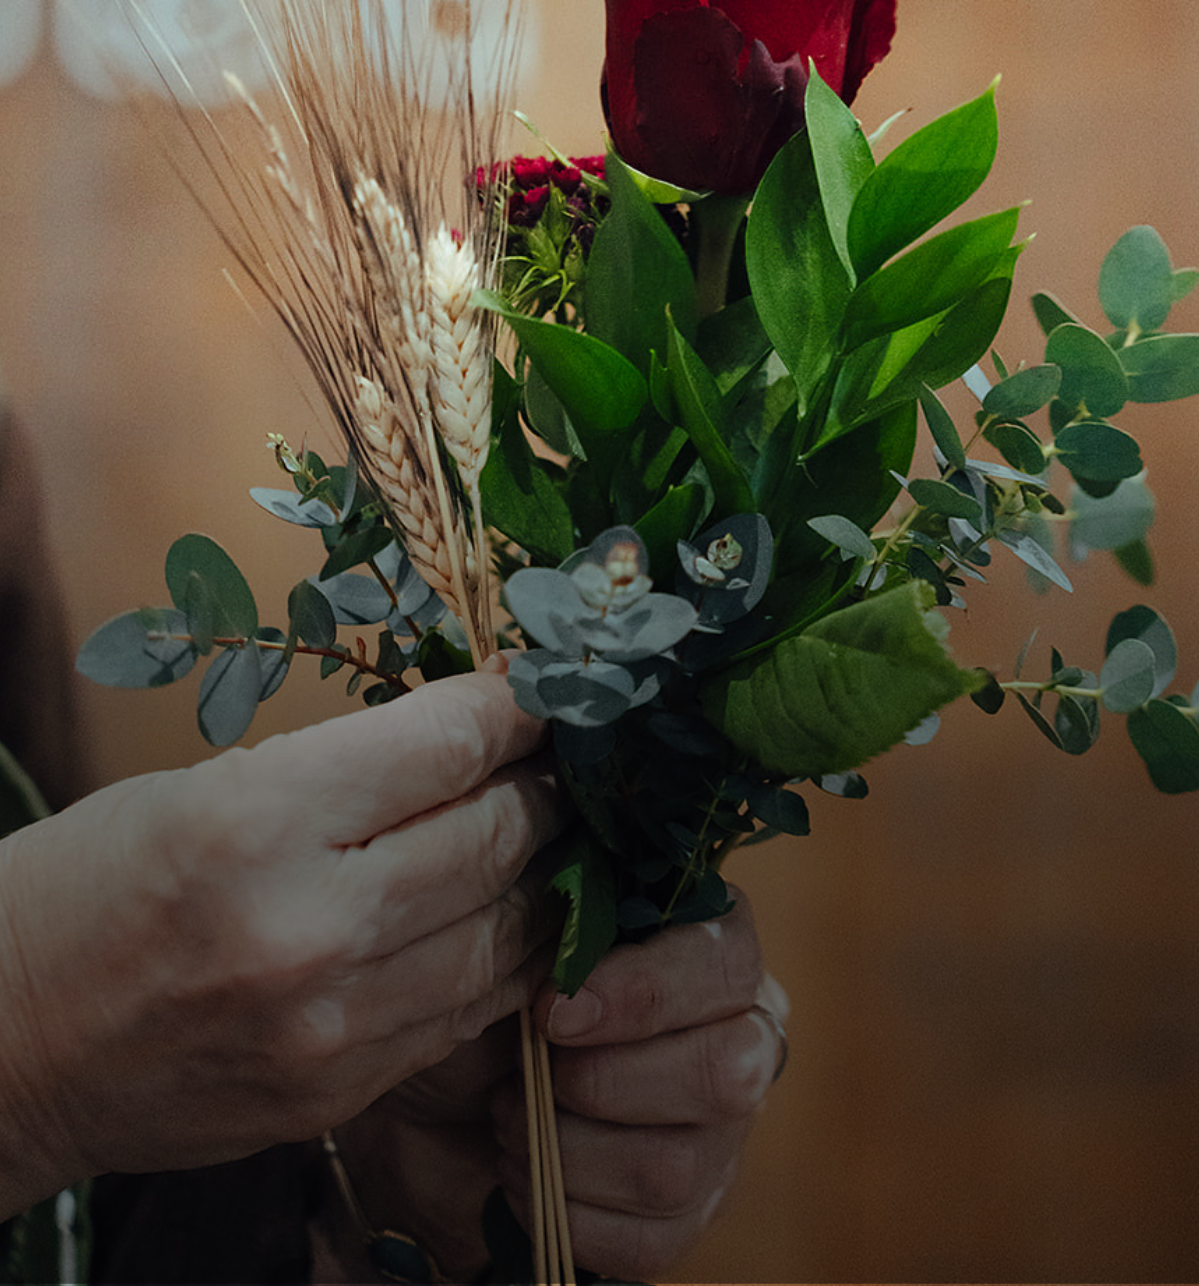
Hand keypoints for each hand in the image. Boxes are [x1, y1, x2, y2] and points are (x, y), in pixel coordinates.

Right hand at [0, 672, 565, 1217]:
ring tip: (556, 831)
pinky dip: (506, 958)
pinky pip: (466, 1011)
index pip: (444, 745)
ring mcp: (330, 1024)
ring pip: (504, 932)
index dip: (513, 708)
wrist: (4, 1047)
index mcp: (258, 821)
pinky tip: (511, 917)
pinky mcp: (340, 1092)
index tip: (541, 687)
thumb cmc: (91, 889)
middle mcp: (307, 927)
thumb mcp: (207, 788)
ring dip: (545, 873)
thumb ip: (344, 769)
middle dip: (544, 785)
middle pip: (494, 836)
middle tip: (563, 756)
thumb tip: (471, 736)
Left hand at [325, 890, 782, 1282]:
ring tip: (512, 1123)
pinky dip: (570, 1216)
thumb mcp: (515, 947)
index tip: (553, 1011)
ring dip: (569, 1152)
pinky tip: (529, 1178)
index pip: (724, 960)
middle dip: (607, 1082)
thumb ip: (557, 932)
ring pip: (677, 1165)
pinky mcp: (692, 1216)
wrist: (436, 1109)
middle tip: (532, 1075)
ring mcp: (725, 1134)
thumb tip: (569, 956)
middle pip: (728, 1072)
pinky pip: (651, 1240)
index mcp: (710, 945)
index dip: (643, 991)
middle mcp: (742, 1035)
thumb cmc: (489, 1002)